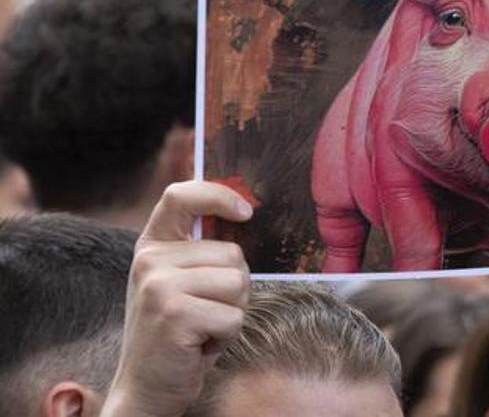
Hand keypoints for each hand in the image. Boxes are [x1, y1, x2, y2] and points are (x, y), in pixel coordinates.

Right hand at [102, 181, 252, 416]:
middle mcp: (150, 260)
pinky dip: (226, 336)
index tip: (245, 212)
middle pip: (232, 252)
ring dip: (232, 313)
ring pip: (237, 282)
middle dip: (235, 288)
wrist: (147, 387)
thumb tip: (246, 211)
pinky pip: (233, 316)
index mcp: (152, 245)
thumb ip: (201, 250)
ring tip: (202, 328)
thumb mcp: (182, 281)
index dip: (218, 195)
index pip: (181, 195)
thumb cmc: (179, 331)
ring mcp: (159, 286)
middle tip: (206, 312)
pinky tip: (198, 346)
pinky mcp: (173, 314)